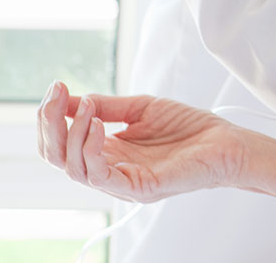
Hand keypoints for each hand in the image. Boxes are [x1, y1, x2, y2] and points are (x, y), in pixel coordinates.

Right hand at [36, 81, 248, 202]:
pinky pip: (101, 176)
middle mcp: (109, 170)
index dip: (51, 117)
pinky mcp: (139, 188)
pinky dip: (92, 150)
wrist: (226, 142)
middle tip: (55, 93)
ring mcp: (122, 182)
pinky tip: (98, 126)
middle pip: (58, 158)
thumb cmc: (188, 127)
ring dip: (73, 133)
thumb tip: (70, 99)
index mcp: (107, 153)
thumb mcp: (140, 108)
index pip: (61, 144)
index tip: (55, 86)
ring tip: (85, 106)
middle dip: (50, 124)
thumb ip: (106, 107)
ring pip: (74, 169)